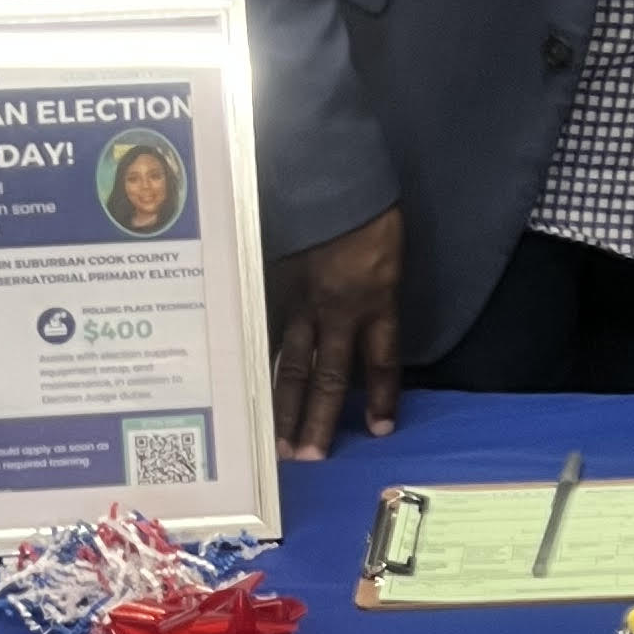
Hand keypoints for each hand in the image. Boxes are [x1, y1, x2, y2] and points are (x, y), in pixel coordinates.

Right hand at [268, 205, 402, 458]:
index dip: (383, 398)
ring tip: (275, 442)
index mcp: (375, 302)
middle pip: (329, 377)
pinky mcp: (270, 287)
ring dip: (283, 406)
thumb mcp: (391, 260)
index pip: (381, 362)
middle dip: (320, 420)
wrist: (331, 174)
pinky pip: (262, 332)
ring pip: (290, 364)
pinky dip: (254, 362)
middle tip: (308, 459)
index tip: (381, 431)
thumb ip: (378, 299)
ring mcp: (298, 301)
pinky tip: (243, 389)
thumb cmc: (370, 213)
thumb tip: (364, 333)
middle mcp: (336, 311)